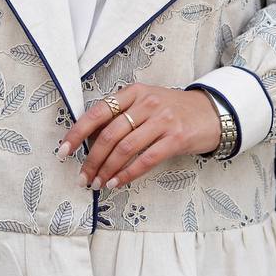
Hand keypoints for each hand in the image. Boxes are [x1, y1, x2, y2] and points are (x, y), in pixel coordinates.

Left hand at [57, 85, 221, 191]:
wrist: (212, 113)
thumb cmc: (173, 111)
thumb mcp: (147, 103)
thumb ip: (122, 116)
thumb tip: (90, 142)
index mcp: (134, 92)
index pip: (99, 112)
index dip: (78, 132)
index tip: (64, 150)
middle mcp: (147, 103)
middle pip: (110, 134)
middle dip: (91, 159)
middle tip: (82, 177)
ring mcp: (163, 119)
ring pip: (125, 148)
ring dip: (107, 170)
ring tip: (97, 183)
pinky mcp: (176, 137)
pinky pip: (146, 159)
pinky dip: (128, 174)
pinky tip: (117, 182)